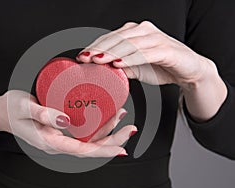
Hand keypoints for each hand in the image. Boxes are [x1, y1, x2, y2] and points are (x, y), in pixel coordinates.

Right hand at [0, 90, 136, 156]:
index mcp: (50, 142)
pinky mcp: (61, 129)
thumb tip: (64, 119)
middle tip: (130, 128)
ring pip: (89, 139)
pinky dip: (96, 124)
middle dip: (113, 140)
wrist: (1, 112)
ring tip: (121, 115)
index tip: (122, 147)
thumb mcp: (23, 108)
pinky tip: (104, 114)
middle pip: (91, 147)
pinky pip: (83, 131)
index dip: (104, 150)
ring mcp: (60, 137)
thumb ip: (42, 113)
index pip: (83, 151)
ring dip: (107, 130)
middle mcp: (58, 142)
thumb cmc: (10, 109)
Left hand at [77, 21, 216, 88]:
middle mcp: (144, 31)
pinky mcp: (166, 49)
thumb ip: (121, 67)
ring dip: (112, 53)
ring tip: (98, 61)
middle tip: (85, 58)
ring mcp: (156, 38)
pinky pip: (145, 53)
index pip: (111, 38)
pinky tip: (119, 64)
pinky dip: (131, 59)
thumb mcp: (136, 68)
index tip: (82, 56)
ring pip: (129, 44)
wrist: (190, 70)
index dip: (95, 46)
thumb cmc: (163, 66)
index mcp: (135, 33)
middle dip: (99, 49)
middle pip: (117, 39)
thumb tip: (103, 71)